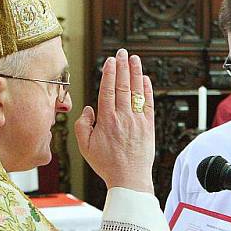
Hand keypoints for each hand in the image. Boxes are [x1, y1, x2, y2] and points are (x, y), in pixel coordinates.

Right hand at [75, 49, 154, 193]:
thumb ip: (82, 125)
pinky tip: (145, 79)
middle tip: (122, 52)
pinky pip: (148, 104)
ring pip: (136, 91)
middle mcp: (123, 118)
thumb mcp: (84, 146)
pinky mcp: (149, 127)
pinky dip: (147, 90)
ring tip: (134, 59)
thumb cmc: (106, 164)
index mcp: (106, 120)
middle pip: (123, 86)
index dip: (109, 73)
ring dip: (135, 73)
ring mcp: (137, 121)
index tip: (110, 61)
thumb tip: (89, 108)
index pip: (107, 90)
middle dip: (123, 66)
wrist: (129, 178)